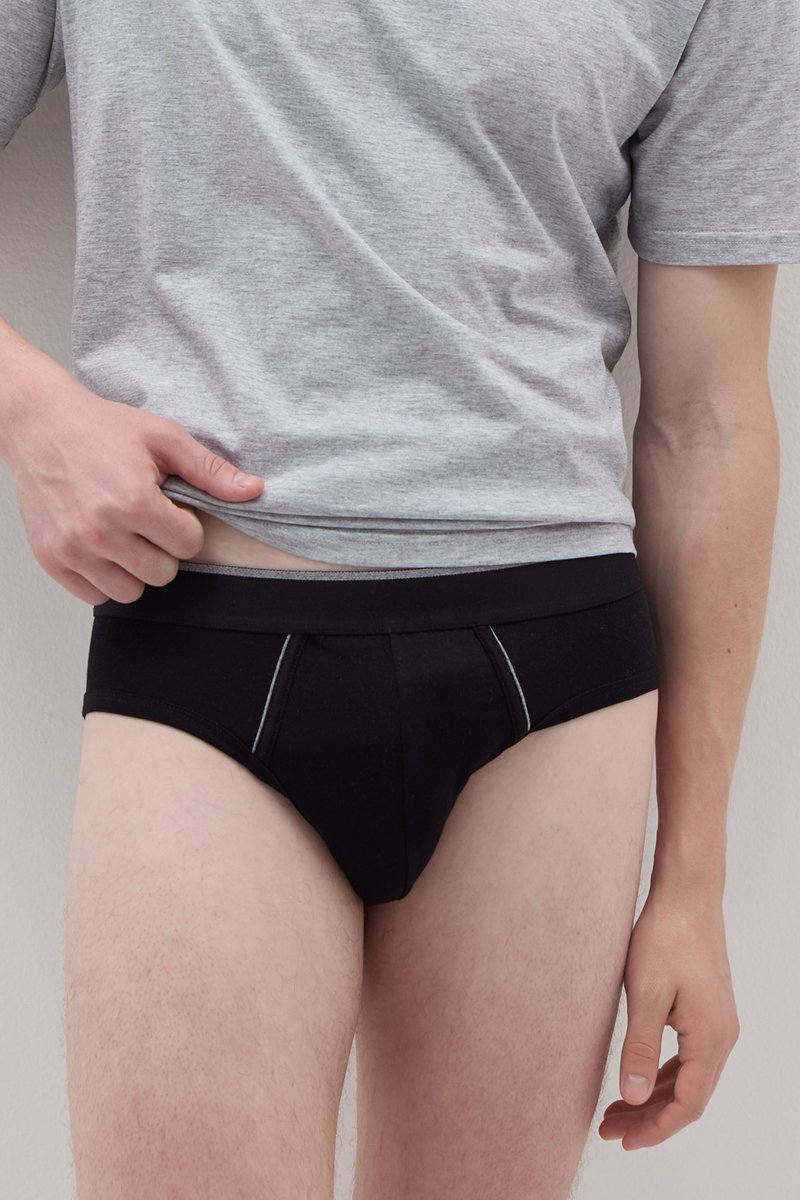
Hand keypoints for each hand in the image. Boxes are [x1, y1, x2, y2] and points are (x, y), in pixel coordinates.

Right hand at [4, 364, 263, 605]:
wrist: (41, 424)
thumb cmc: (101, 429)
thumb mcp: (164, 438)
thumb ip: (210, 470)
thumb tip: (254, 491)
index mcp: (134, 502)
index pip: (189, 545)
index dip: (186, 526)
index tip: (170, 509)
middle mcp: (101, 532)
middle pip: (163, 574)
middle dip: (163, 549)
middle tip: (147, 521)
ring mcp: (73, 549)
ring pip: (130, 592)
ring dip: (135, 568)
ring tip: (126, 535)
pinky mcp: (52, 559)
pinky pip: (95, 595)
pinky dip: (104, 578)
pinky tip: (103, 548)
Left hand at [598, 887, 739, 1149]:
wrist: (687, 894)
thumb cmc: (667, 936)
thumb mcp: (646, 993)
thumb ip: (639, 1047)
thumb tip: (631, 1097)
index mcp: (711, 1038)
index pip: (686, 1104)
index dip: (654, 1128)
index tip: (622, 1139)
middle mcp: (721, 1036)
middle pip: (688, 1097)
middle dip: (649, 1118)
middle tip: (608, 1129)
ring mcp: (716, 1023)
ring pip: (687, 1078)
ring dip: (653, 1097)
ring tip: (615, 1110)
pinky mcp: (706, 1010)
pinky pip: (687, 1058)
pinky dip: (661, 1074)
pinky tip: (636, 1077)